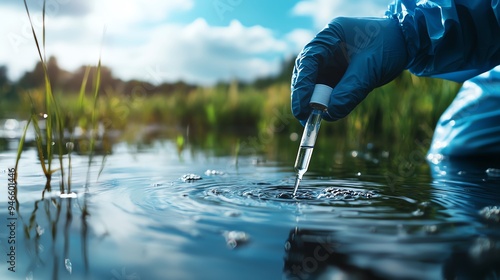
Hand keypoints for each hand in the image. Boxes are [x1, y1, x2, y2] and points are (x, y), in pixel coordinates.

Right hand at [291, 17, 407, 121]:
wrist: (408, 44)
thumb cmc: (390, 46)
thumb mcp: (370, 68)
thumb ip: (350, 90)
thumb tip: (330, 114)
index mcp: (330, 36)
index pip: (307, 62)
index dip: (301, 86)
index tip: (302, 108)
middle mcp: (325, 48)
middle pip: (306, 74)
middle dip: (304, 97)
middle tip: (305, 119)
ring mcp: (330, 61)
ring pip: (315, 84)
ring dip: (315, 101)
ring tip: (316, 119)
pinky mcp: (337, 74)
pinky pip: (327, 90)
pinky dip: (327, 102)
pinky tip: (329, 112)